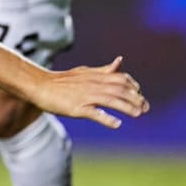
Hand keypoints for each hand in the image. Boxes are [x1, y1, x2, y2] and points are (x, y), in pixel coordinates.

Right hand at [30, 56, 148, 128]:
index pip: (120, 78)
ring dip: (126, 107)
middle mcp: (92, 84)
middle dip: (135, 98)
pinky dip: (106, 118)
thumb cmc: (63, 81)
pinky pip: (94, 113)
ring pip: (111, 100)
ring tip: (138, 114)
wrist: (40, 86)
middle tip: (145, 108)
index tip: (140, 95)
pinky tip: (117, 124)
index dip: (133, 86)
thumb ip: (104, 69)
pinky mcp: (77, 108)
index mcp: (94, 75)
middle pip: (119, 89)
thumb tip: (120, 61)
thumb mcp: (85, 72)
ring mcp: (85, 96)